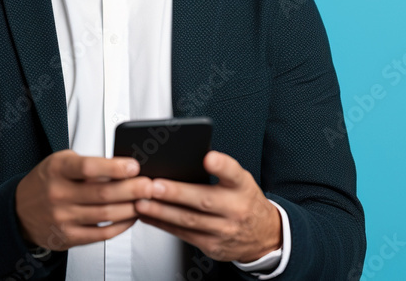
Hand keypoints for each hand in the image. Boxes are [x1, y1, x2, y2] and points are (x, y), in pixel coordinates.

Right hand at [15, 149, 153, 250]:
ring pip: (106, 214)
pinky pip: (101, 233)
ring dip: (131, 208)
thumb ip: (88, 164)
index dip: (113, 167)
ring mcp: (63, 218)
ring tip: (146, 200)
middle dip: (132, 189)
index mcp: (57, 170)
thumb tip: (124, 168)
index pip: (88, 168)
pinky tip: (131, 216)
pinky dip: (121, 225)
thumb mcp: (60, 162)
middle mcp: (58, 194)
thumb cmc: (46, 181)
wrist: (20, 211)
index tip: (133, 166)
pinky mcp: (69, 237)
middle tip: (149, 185)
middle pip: (102, 193)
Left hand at [134, 150, 280, 263]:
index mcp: (243, 187)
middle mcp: (236, 209)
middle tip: (153, 185)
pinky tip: (149, 216)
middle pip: (204, 200)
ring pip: (189, 221)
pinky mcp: (213, 246)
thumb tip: (184, 158)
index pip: (234, 173)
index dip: (221, 165)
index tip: (208, 157)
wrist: (264, 236)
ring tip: (141, 202)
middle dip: (176, 193)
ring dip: (162, 212)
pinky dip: (164, 225)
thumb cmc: (244, 201)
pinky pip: (184, 235)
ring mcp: (225, 230)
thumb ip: (221, 171)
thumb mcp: (240, 181)